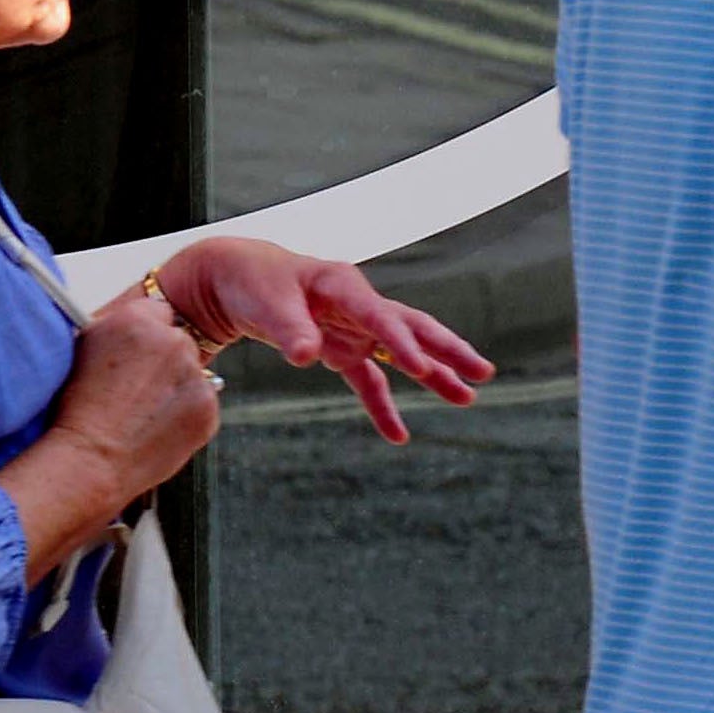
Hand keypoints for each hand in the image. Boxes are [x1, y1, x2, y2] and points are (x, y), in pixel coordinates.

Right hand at [39, 290, 223, 505]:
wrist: (91, 459)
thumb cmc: (78, 409)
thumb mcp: (84, 348)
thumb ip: (114, 327)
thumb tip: (130, 325)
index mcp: (137, 318)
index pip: (158, 312)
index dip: (146, 337)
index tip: (138, 355)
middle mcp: (172, 340)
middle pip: (179, 341)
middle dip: (165, 362)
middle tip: (138, 390)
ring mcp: (194, 375)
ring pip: (193, 374)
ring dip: (176, 389)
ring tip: (142, 415)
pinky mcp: (208, 408)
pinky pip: (202, 404)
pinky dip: (186, 416)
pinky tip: (156, 429)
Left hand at [148, 238, 494, 442]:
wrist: (230, 277)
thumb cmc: (250, 280)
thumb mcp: (265, 302)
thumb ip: (290, 328)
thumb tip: (307, 356)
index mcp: (341, 284)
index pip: (378, 314)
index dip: (399, 341)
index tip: (420, 367)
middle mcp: (356, 303)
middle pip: (410, 327)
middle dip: (446, 349)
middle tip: (482, 371)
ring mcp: (351, 327)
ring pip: (400, 353)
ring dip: (433, 374)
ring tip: (467, 397)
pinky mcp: (340, 348)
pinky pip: (369, 379)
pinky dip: (383, 405)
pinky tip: (398, 435)